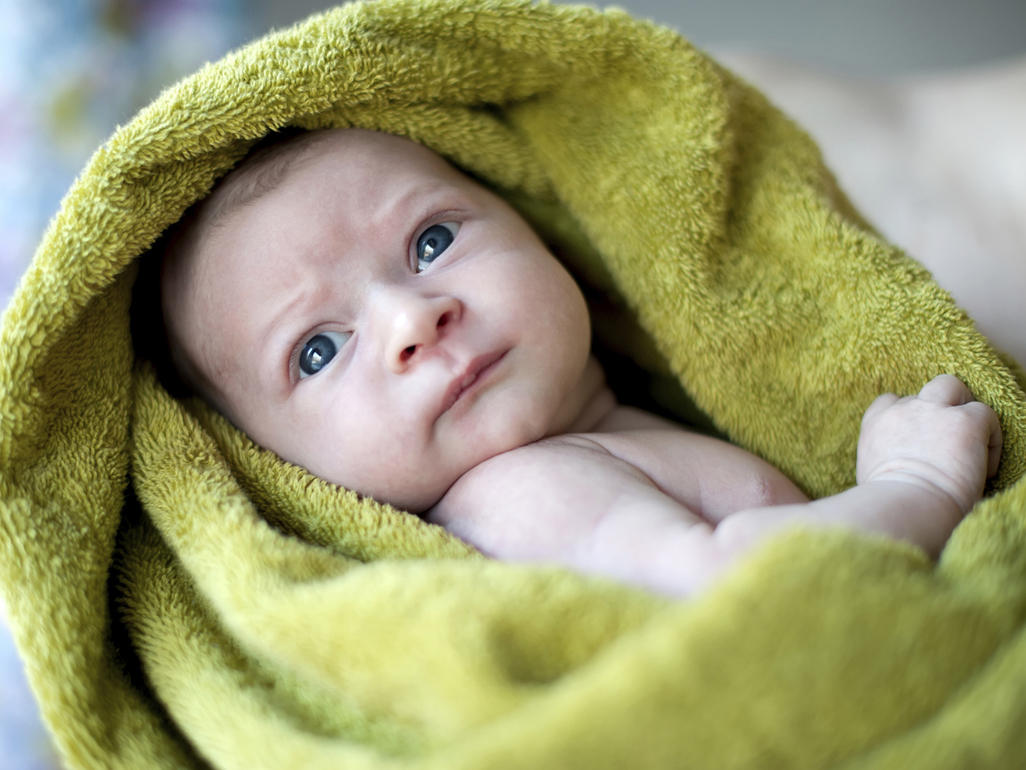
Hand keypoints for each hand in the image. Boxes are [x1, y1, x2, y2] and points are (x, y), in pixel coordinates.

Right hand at [856, 374, 1001, 514]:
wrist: (905, 504)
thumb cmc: (886, 502)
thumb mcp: (869, 474)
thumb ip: (881, 459)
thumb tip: (894, 470)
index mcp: (876, 423)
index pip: (890, 401)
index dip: (909, 415)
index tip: (918, 439)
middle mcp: (903, 410)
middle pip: (927, 390)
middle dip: (941, 405)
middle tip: (951, 434)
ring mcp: (934, 411)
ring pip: (952, 386)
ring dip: (965, 408)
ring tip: (972, 441)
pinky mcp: (965, 421)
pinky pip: (986, 416)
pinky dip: (991, 441)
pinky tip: (984, 470)